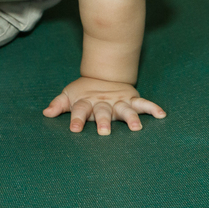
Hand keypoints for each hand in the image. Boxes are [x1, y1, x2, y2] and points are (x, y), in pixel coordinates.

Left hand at [43, 77, 165, 134]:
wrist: (102, 75)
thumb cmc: (83, 93)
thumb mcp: (69, 96)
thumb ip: (59, 104)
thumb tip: (46, 112)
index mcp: (86, 102)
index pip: (80, 110)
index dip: (77, 119)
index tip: (75, 129)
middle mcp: (103, 102)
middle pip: (103, 112)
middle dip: (103, 121)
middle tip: (104, 132)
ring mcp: (118, 101)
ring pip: (125, 109)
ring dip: (130, 118)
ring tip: (136, 128)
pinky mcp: (131, 99)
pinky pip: (143, 104)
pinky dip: (152, 108)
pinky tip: (161, 114)